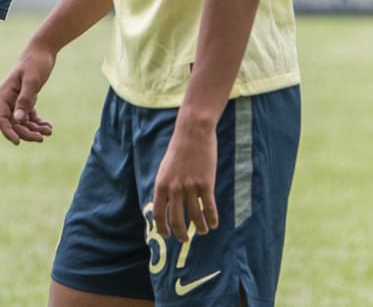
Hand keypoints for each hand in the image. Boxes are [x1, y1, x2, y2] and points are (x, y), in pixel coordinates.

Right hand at [0, 39, 55, 143]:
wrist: (44, 49)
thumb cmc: (36, 62)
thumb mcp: (32, 81)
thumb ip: (25, 100)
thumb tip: (18, 120)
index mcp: (5, 93)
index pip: (1, 118)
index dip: (8, 132)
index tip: (18, 142)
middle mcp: (9, 98)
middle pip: (13, 122)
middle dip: (26, 132)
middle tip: (41, 138)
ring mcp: (18, 98)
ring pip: (22, 121)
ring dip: (34, 128)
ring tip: (49, 131)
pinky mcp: (27, 97)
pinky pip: (30, 115)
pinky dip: (38, 122)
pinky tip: (49, 126)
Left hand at [152, 120, 219, 240]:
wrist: (192, 133)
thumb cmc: (179, 150)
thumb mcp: (165, 169)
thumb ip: (166, 187)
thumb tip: (167, 206)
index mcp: (161, 185)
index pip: (158, 214)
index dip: (162, 228)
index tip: (167, 236)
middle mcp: (174, 188)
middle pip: (176, 220)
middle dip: (181, 233)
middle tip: (185, 239)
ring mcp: (190, 187)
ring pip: (195, 216)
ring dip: (199, 227)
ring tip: (202, 231)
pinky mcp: (205, 184)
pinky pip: (208, 208)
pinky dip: (211, 219)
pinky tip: (213, 224)